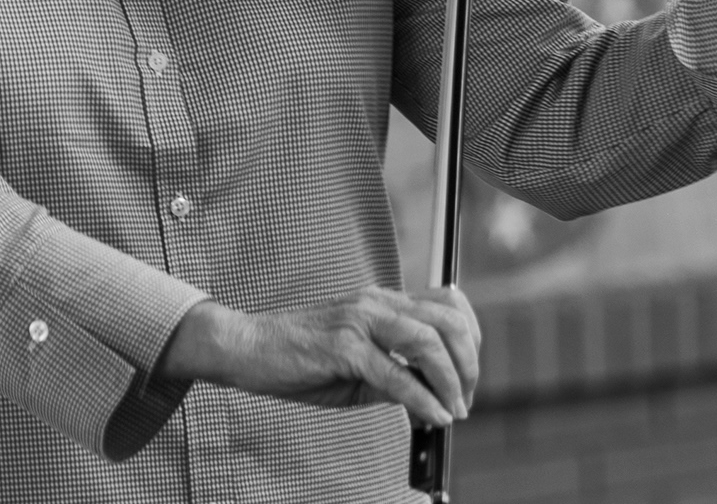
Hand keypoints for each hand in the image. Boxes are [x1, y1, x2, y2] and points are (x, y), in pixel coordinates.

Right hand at [158, 285, 480, 427]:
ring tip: (455, 410)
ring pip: (428, 342)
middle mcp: (377, 303)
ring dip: (451, 381)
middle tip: (466, 398)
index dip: (470, 338)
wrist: (246, 346)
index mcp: (383, 301)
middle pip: (448, 321)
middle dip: (468, 363)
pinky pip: (394, 373)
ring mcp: (360, 321)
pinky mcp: (343, 348)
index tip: (470, 373)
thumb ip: (393, 375)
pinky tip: (433, 415)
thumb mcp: (354, 364)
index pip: (448, 304)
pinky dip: (421, 398)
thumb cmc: (297, 355)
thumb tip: (429, 400)